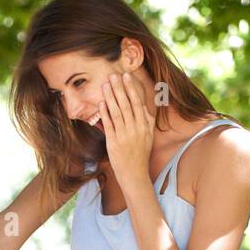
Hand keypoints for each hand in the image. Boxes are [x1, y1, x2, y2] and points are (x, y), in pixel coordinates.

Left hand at [99, 72, 154, 191]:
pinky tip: (101, 103)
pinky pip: (109, 125)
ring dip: (110, 97)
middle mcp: (135, 129)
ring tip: (105, 85)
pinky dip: (105, 113)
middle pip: (126, 104)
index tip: (126, 76)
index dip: (131, 89)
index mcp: (144, 126)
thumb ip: (147, 121)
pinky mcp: (113, 143)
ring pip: (117, 112)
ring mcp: (124, 136)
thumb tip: (145, 107)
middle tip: (113, 75)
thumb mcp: (148, 136)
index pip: (137, 103)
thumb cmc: (140, 154)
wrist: (134, 174)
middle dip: (119, 88)